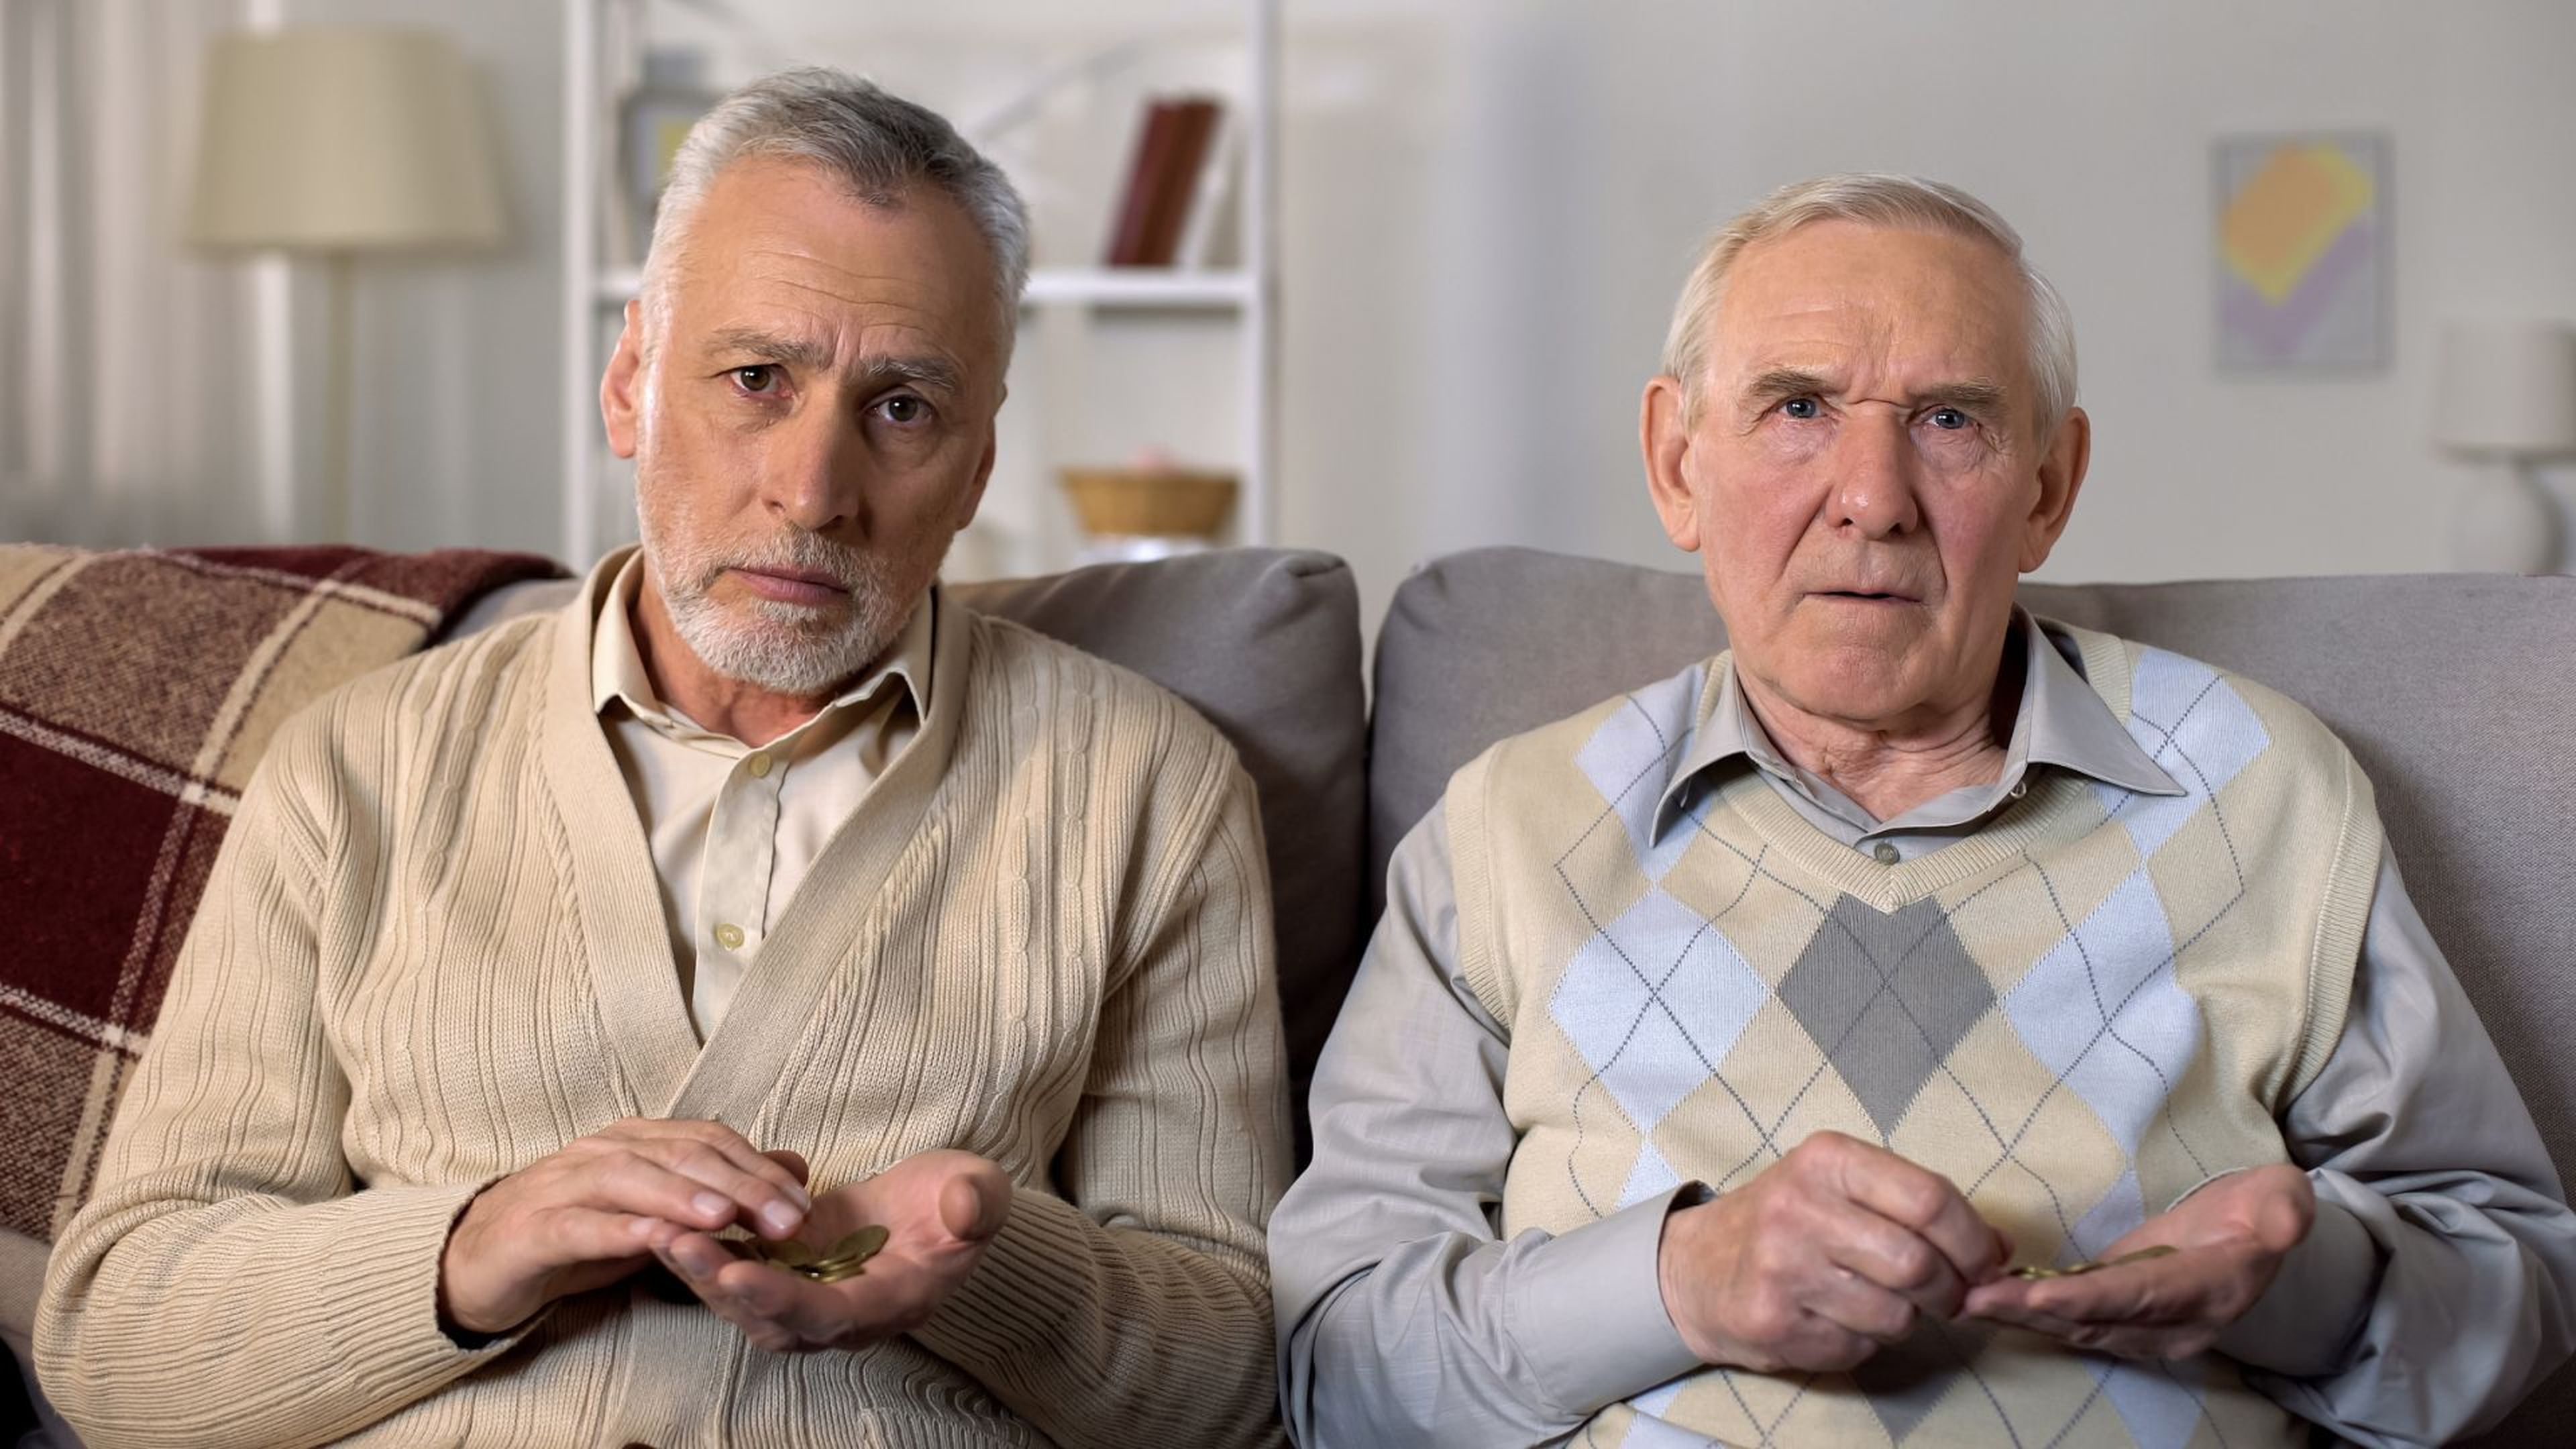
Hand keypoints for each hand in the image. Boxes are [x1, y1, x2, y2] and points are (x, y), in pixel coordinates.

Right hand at [439, 1117, 813, 1335]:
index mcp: (639, 1142)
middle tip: (786, 1218)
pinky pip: (578, 1225)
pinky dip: (617, 1230)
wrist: (483, 1261)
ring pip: (631, 1179)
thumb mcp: (660, 1213)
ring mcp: (563, 1186)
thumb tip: (793, 1169)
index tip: (806, 1204)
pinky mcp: (532, 1230)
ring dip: (682, 1197)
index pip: (711, 1142)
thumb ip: (723, 1190)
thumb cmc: (583, 1233)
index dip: (761, 1169)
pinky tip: (652, 1240)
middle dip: (740, 1184)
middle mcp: (605, 1152)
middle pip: (681, 1156)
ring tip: (726, 1217)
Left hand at [653, 1148, 1011, 1353]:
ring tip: (660, 1229)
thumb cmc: (960, 1198)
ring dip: (700, 1271)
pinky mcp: (784, 1268)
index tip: (739, 1273)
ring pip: (742, 1299)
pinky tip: (669, 1217)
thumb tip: (965, 1209)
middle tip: (676, 1244)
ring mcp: (806, 1292)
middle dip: (719, 1287)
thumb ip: (977, 1203)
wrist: (936, 1202)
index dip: (782, 1298)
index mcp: (887, 1303)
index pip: (827, 1315)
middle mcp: (838, 1313)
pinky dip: (703, 1251)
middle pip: (768, 1318)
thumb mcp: (980, 1192)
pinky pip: (735, 1270)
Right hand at [1657, 1131, 2010, 1372]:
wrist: (1698, 1267)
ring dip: (1907, 1318)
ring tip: (1880, 1300)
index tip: (1987, 1262)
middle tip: (1949, 1295)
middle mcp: (1799, 1208)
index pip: (1929, 1200)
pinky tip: (1839, 1318)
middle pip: (1917, 1264)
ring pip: (1895, 1315)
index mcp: (1827, 1160)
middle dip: (1951, 1291)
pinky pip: (1860, 1348)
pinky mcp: (1774, 1321)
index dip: (1974, 1241)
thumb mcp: (1845, 1187)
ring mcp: (1783, 1268)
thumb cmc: (1790, 1222)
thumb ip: (1919, 1207)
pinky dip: (1866, 1342)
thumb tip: (2001, 1249)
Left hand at [1963, 1163, 2314, 1358]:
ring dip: (2020, 1316)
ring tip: (1967, 1299)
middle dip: (2033, 1313)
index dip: (2091, 1300)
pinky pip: (2072, 1318)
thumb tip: (2281, 1225)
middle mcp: (2174, 1323)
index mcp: (2211, 1291)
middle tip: (1974, 1298)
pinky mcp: (2121, 1315)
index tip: (2040, 1297)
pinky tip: (1987, 1299)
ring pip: (2076, 1325)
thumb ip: (2283, 1213)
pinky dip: (2029, 1311)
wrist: (2257, 1237)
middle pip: (2097, 1319)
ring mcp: (2147, 1326)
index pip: (2144, 1297)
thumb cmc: (2265, 1209)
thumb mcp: (2284, 1199)